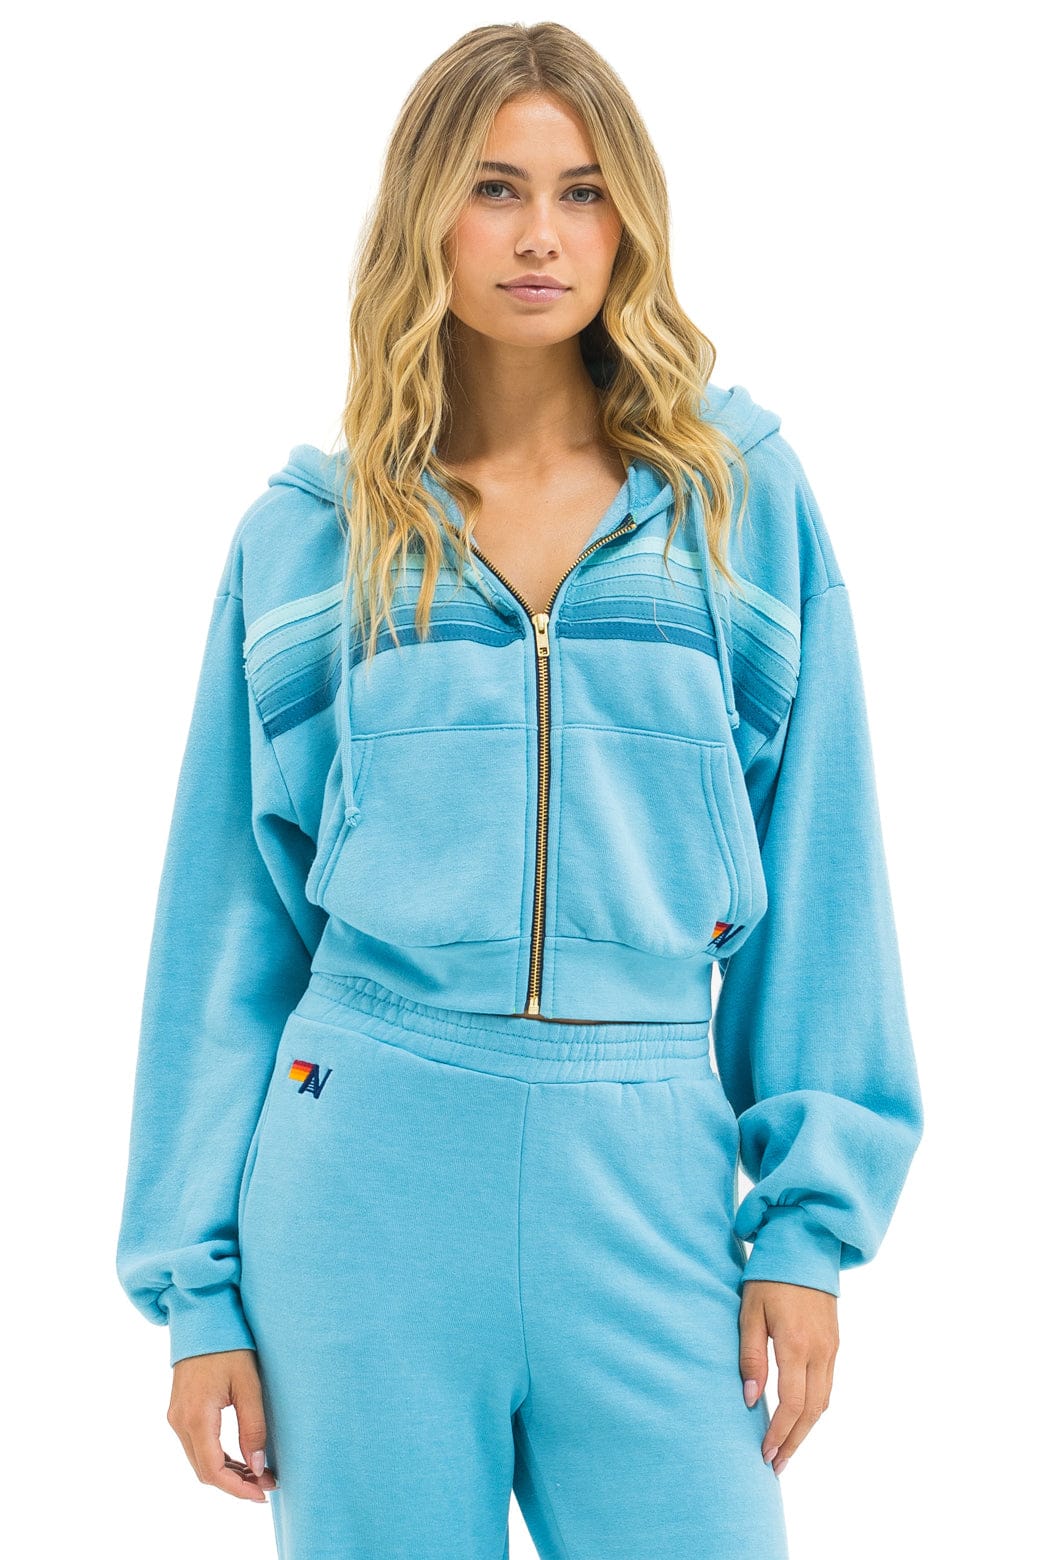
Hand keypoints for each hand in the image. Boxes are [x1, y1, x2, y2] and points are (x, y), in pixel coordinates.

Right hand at [166, 1348, 277, 1502]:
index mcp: (196, 1416)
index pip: (213, 1471)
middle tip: (267, 1484)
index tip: (263, 1494)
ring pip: (199, 1462)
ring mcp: (176, 1417)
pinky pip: (196, 1447)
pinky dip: (217, 1459)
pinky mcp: (179, 1412)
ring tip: (259, 1474)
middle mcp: (179, 1421)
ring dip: (227, 1473)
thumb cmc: (230, 1346)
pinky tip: (240, 1459)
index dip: (238, 1489)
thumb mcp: (249, 1385)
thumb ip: (253, 1427)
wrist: (203, 1318)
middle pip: (204, 1471)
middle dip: (236, 1484)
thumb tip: (258, 1467)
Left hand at [738, 1279, 838, 1474]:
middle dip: (794, 1442)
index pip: (792, 1404)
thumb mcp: (750, 1311)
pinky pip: (828, 1385)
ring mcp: (832, 1347)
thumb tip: (750, 1399)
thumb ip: (751, 1356)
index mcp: (797, 1344)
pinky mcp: (835, 1342)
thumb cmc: (769, 1275)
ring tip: (786, 1449)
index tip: (765, 1455)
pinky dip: (814, 1409)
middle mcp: (821, 1351)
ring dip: (806, 1430)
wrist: (805, 1244)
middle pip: (813, 1412)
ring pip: (824, 1402)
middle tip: (776, 1465)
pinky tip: (799, 1418)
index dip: (779, 1434)